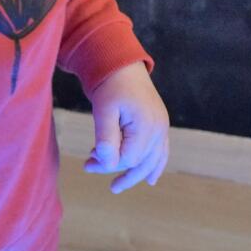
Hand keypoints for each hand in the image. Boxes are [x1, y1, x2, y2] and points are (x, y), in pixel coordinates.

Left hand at [83, 61, 169, 192]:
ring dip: (133, 173)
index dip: (108, 163)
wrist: (123, 65)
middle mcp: (159, 129)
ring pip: (151, 161)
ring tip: (116, 185)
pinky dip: (154, 166)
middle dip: (115, 170)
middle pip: (140, 164)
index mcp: (146, 126)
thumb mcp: (103, 110)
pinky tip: (150, 180)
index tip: (88, 157)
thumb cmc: (111, 85)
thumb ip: (106, 138)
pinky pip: (160, 152)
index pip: (128, 159)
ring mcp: (162, 128)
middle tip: (88, 168)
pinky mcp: (159, 125)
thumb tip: (107, 164)